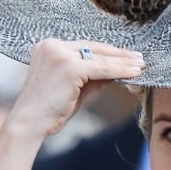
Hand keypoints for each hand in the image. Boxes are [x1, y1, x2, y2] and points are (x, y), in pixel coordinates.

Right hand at [8, 38, 144, 138]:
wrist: (28, 123)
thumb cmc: (49, 110)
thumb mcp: (74, 88)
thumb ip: (93, 77)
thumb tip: (117, 71)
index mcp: (48, 47)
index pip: (85, 47)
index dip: (107, 52)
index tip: (125, 56)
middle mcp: (52, 45)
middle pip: (94, 48)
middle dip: (119, 54)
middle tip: (139, 58)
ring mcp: (60, 54)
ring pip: (100, 57)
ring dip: (124, 61)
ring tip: (141, 64)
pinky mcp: (69, 67)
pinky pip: (102, 68)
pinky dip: (120, 70)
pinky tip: (134, 72)